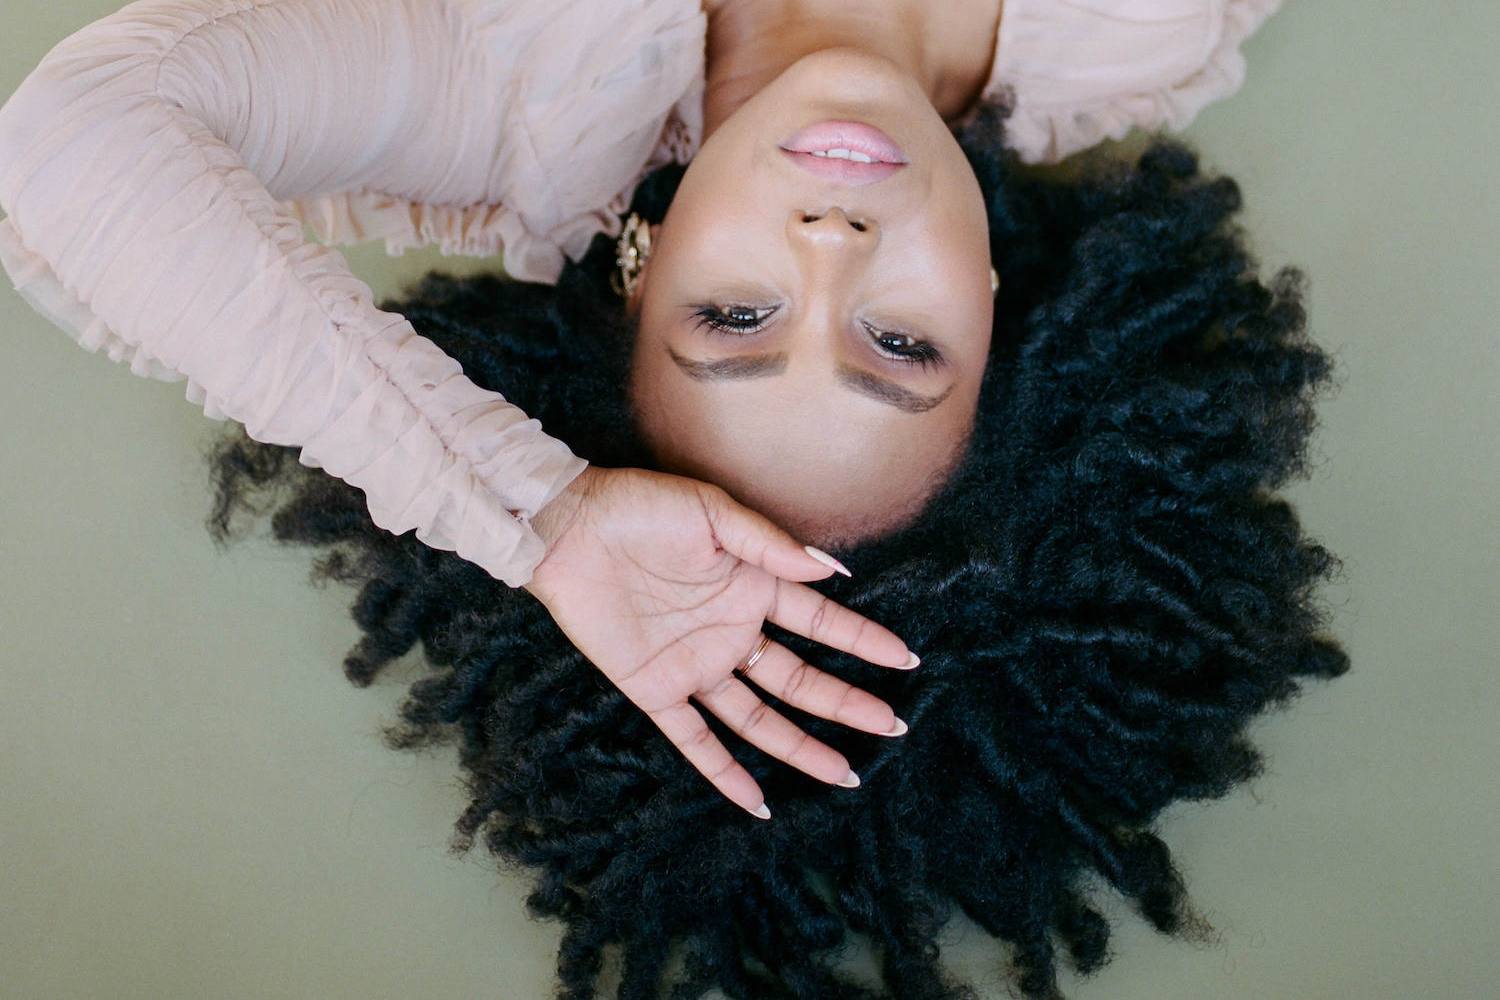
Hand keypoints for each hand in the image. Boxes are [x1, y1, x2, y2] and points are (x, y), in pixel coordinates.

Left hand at [521, 466, 917, 818]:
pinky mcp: (655, 688)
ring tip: (844, 774)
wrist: (567, 527)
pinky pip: (694, 739)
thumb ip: (769, 544)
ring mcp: (696, 665)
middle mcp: (731, 632)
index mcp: (751, 587)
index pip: (820, 624)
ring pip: (759, 718)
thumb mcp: (712, 512)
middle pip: (800, 679)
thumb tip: (833, 571)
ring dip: (801, 746)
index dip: (862, 641)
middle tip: (893, 726)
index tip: (905, 660)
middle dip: (847, 703)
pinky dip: (724, 772)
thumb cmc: (640, 507)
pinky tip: (759, 802)